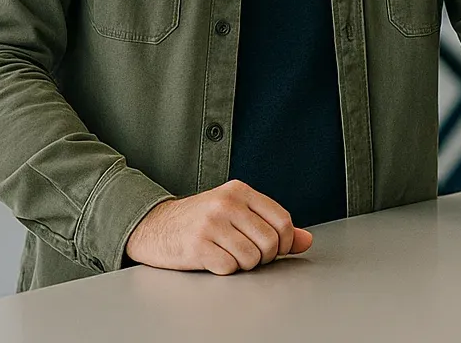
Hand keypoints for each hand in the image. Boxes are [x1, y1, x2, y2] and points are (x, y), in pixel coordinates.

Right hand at [125, 180, 313, 274]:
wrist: (155, 227)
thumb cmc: (200, 221)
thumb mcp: (237, 213)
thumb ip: (272, 225)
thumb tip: (306, 241)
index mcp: (240, 191)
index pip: (282, 220)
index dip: (284, 242)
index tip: (274, 249)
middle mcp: (226, 204)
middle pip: (269, 242)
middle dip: (265, 257)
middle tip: (250, 256)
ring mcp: (211, 224)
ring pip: (251, 258)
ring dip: (244, 265)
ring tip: (230, 255)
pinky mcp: (197, 245)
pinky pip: (229, 268)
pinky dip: (225, 270)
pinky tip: (214, 260)